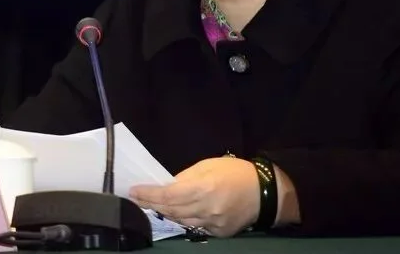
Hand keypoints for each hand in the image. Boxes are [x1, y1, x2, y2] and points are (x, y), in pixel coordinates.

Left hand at [129, 157, 259, 236]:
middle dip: (151, 204)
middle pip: (170, 210)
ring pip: (180, 221)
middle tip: (137, 199)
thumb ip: (186, 176)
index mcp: (203, 188)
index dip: (148, 194)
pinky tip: (175, 213)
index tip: (134, 191)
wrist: (265, 192)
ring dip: (164, 213)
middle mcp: (206, 208)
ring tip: (151, 206)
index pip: (168, 194)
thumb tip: (168, 185)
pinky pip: (194, 227)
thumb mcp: (209, 165)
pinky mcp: (219, 233)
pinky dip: (183, 220)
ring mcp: (212, 224)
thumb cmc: (237, 172)